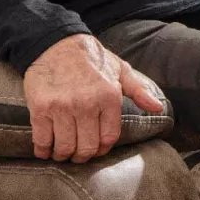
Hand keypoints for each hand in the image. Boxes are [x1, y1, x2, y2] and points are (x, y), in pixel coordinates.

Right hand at [23, 33, 162, 162]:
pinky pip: (41, 139)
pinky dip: (43, 150)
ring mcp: (62, 106)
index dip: (101, 149)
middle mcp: (86, 104)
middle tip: (77, 155)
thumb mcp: (120, 70)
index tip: (95, 149)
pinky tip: (45, 150)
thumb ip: (139, 91)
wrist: (57, 43)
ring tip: (61, 153)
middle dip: (82, 156)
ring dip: (62, 155)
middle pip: (87, 147)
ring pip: (64, 147)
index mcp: (109, 97)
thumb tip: (158, 108)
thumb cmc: (92, 59)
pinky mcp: (41, 107)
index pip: (108, 138)